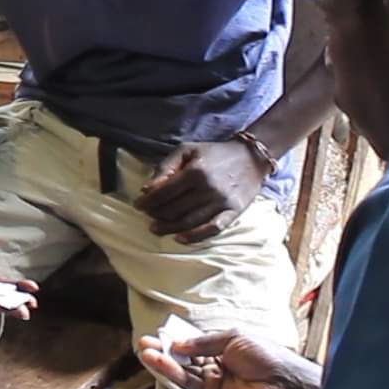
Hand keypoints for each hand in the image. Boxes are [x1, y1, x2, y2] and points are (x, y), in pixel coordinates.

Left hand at [134, 140, 265, 241]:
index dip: (148, 201)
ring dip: (169, 228)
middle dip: (156, 214)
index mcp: (196, 171)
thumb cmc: (214, 153)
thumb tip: (147, 188)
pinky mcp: (233, 212)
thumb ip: (165, 167)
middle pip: (175, 209)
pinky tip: (180, 239)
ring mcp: (222, 202)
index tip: (138, 205)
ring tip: (156, 229)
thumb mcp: (187, 150)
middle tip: (147, 216)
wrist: (251, 158)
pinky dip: (195, 237)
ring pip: (190, 221)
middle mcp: (208, 188)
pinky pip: (212, 229)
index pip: (165, 192)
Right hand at [139, 328, 319, 388]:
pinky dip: (173, 373)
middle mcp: (215, 365)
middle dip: (164, 350)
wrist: (283, 381)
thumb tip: (178, 343)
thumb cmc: (266, 355)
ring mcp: (213, 382)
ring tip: (146, 351)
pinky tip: (160, 362)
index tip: (158, 333)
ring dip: (164, 362)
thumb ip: (203, 343)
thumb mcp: (232, 338)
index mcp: (222, 349)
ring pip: (183, 372)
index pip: (193, 345)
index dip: (176, 339)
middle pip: (184, 359)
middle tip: (144, 342)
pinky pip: (189, 385)